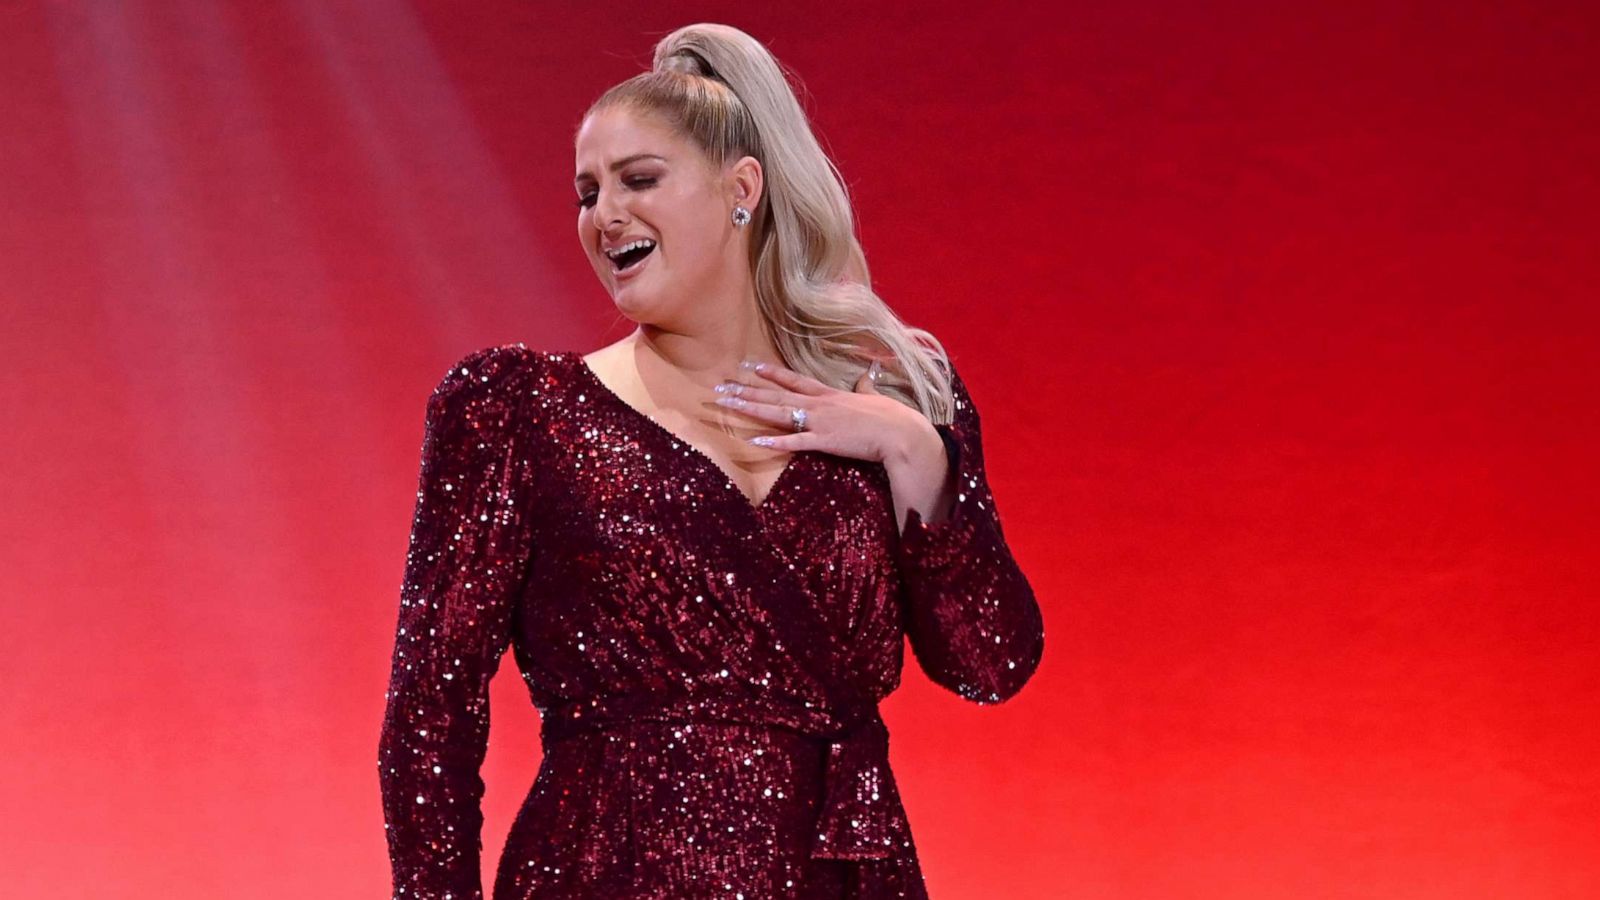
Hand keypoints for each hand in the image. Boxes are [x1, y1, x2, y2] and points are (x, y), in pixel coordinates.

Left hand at [712, 359, 935, 464]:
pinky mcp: (825, 441)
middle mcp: (820, 404)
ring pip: (778, 413)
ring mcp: (820, 422)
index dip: (771, 373)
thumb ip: (864, 388)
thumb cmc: (891, 417)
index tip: (750, 366)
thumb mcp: (874, 398)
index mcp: (830, 394)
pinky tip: (756, 441)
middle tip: (721, 387)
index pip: (795, 379)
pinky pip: (795, 442)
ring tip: (726, 405)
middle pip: (777, 395)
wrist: (900, 432)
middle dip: (747, 391)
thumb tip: (864, 378)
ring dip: (751, 408)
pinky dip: (776, 442)